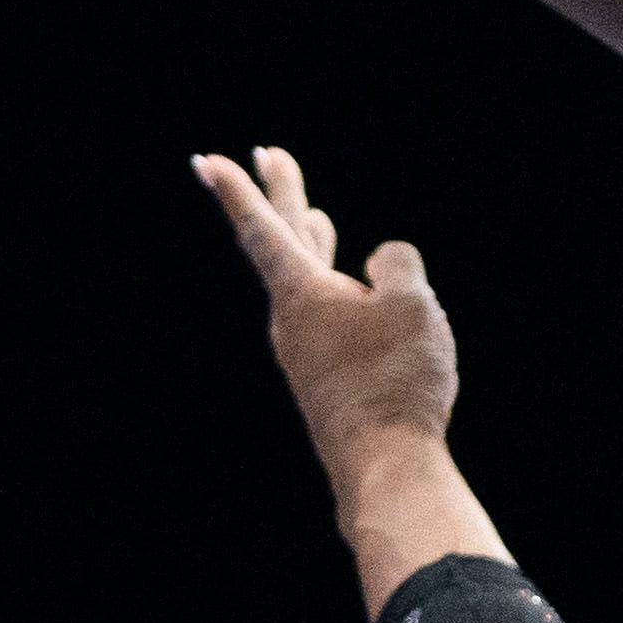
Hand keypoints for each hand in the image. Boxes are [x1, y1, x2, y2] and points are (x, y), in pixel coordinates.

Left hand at [193, 145, 460, 483]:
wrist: (385, 466)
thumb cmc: (395, 379)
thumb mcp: (413, 304)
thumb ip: (397, 266)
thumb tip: (381, 269)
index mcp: (302, 293)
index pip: (265, 228)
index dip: (238, 190)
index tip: (208, 161)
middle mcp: (292, 321)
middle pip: (286, 244)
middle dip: (283, 196)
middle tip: (267, 156)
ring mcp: (307, 354)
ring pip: (313, 286)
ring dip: (317, 248)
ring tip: (319, 222)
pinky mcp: (327, 383)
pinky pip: (338, 325)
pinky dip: (347, 298)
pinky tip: (370, 310)